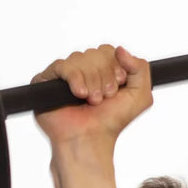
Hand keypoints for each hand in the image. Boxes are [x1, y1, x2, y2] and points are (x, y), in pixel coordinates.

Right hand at [33, 44, 152, 148]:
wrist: (91, 139)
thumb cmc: (111, 121)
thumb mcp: (140, 96)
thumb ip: (140, 68)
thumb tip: (120, 49)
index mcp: (103, 69)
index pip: (108, 50)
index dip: (115, 66)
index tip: (118, 86)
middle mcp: (83, 70)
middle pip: (95, 52)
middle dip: (104, 76)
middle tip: (105, 97)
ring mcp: (65, 75)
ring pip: (80, 58)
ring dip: (91, 81)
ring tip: (92, 100)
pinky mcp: (47, 80)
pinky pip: (62, 66)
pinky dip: (75, 79)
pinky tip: (80, 94)